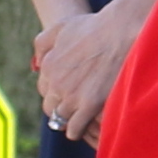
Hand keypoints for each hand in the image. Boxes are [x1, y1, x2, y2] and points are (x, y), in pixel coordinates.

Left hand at [32, 0, 157, 136]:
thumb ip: (43, 43)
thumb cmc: (95, 27)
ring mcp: (71, 95)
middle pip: (50, 107)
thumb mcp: (61, 27)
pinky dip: (78, 130)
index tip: (70, 92)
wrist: (120, 31)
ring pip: (59, 120)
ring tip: (83, 118)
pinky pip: (74, 129)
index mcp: (48, 65)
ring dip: (69, 121)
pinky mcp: (88, 105)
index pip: (44, 89)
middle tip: (76, 107)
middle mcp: (56, 82)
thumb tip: (37, 63)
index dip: (57, 91)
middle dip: (61, 108)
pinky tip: (87, 126)